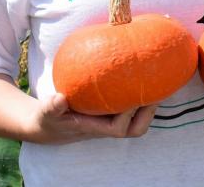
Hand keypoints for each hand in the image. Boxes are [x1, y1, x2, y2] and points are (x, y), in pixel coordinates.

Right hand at [31, 93, 157, 143]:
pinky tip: (141, 75)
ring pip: (137, 120)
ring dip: (148, 105)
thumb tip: (59, 99)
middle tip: (155, 89)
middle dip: (148, 113)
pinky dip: (139, 95)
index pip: (118, 128)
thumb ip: (51, 107)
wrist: (49, 123)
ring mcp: (110, 119)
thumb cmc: (50, 117)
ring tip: (156, 82)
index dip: (129, 115)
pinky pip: (131, 107)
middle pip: (135, 129)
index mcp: (94, 128)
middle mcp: (106, 126)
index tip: (134, 95)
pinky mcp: (111, 111)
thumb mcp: (47, 112)